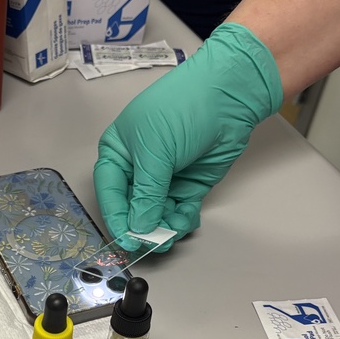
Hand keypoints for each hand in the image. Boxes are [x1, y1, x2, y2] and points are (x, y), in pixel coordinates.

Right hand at [93, 22, 281, 250]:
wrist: (230, 95)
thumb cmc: (181, 109)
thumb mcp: (155, 151)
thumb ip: (146, 193)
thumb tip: (139, 227)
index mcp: (119, 152)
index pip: (110, 192)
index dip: (116, 218)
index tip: (127, 241)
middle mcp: (138, 167)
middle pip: (132, 207)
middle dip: (142, 226)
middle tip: (152, 243)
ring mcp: (165, 177)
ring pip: (156, 213)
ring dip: (163, 227)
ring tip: (172, 233)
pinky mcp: (190, 185)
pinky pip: (179, 210)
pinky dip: (181, 220)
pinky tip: (184, 221)